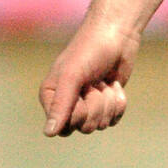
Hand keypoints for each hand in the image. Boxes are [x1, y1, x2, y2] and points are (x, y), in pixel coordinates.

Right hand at [39, 18, 139, 135]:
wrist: (117, 34)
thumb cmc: (90, 50)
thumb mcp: (72, 75)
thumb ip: (61, 104)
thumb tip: (48, 133)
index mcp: (51, 97)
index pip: (63, 128)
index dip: (78, 113)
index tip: (83, 90)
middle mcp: (67, 103)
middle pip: (84, 128)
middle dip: (96, 106)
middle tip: (96, 83)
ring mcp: (87, 104)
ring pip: (100, 124)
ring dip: (108, 102)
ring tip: (104, 81)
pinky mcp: (106, 103)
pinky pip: (114, 119)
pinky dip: (119, 103)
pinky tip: (115, 85)